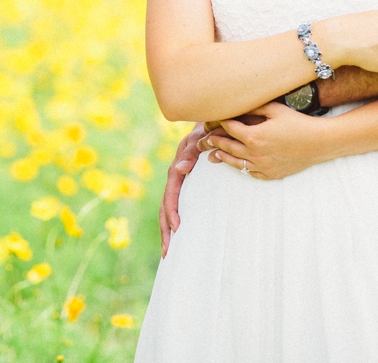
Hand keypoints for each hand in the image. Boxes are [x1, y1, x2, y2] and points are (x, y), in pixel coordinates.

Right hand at [159, 124, 205, 256]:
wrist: (212, 126)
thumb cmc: (208, 132)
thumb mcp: (199, 139)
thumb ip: (191, 152)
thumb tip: (179, 169)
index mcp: (176, 170)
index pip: (170, 195)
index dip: (171, 212)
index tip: (177, 229)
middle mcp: (175, 179)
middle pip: (164, 207)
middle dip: (165, 230)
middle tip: (167, 252)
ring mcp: (180, 184)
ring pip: (168, 210)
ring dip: (167, 230)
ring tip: (168, 252)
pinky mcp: (187, 187)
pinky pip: (179, 206)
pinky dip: (175, 222)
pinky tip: (180, 237)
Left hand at [200, 101, 330, 179]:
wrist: (319, 143)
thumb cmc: (298, 122)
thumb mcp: (275, 109)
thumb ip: (254, 108)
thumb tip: (238, 106)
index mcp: (254, 136)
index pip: (229, 129)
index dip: (220, 123)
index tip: (213, 120)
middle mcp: (255, 153)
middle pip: (228, 147)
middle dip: (216, 142)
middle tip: (207, 140)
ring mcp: (263, 166)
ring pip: (236, 163)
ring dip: (224, 158)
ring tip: (215, 155)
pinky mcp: (271, 174)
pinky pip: (251, 173)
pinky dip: (242, 168)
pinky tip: (238, 164)